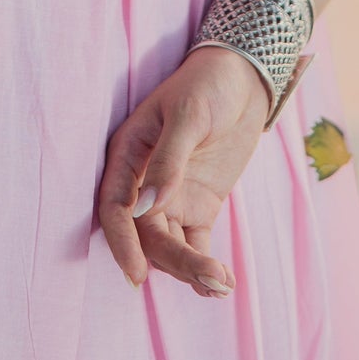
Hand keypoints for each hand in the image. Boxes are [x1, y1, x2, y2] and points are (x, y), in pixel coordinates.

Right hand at [96, 44, 270, 296]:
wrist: (244, 77)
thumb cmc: (207, 84)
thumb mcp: (189, 115)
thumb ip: (168, 161)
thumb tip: (146, 209)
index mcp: (129, 154)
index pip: (115, 207)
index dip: (121, 242)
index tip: (138, 275)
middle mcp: (143, 182)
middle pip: (146, 235)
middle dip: (173, 261)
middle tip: (209, 277)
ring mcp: (171, 197)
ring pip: (170, 246)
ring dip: (191, 269)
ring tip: (222, 282)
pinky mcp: (198, 207)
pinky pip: (194, 244)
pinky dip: (204, 265)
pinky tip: (223, 282)